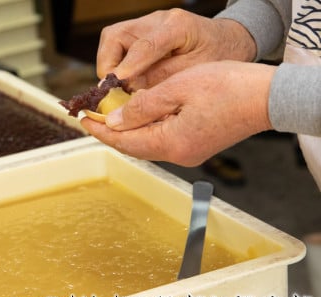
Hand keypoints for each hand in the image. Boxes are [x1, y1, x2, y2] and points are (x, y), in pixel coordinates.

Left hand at [81, 61, 275, 166]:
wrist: (267, 98)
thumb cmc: (228, 88)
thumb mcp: (177, 89)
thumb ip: (141, 107)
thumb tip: (114, 121)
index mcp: (171, 143)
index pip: (123, 141)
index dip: (100, 131)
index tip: (82, 120)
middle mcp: (178, 155)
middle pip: (133, 146)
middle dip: (110, 131)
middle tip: (91, 116)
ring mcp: (188, 153)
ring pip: (146, 143)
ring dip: (126, 130)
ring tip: (109, 114)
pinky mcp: (195, 146)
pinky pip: (161, 140)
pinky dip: (145, 129)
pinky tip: (138, 116)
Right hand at [97, 9, 256, 88]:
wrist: (227, 41)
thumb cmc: (218, 56)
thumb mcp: (197, 73)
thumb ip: (164, 79)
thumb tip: (131, 90)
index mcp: (179, 26)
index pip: (145, 46)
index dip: (128, 67)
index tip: (116, 85)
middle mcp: (157, 20)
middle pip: (115, 36)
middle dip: (108, 65)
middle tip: (114, 90)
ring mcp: (146, 24)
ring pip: (110, 40)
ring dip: (109, 66)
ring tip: (119, 88)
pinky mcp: (140, 32)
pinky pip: (117, 47)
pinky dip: (116, 66)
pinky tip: (127, 82)